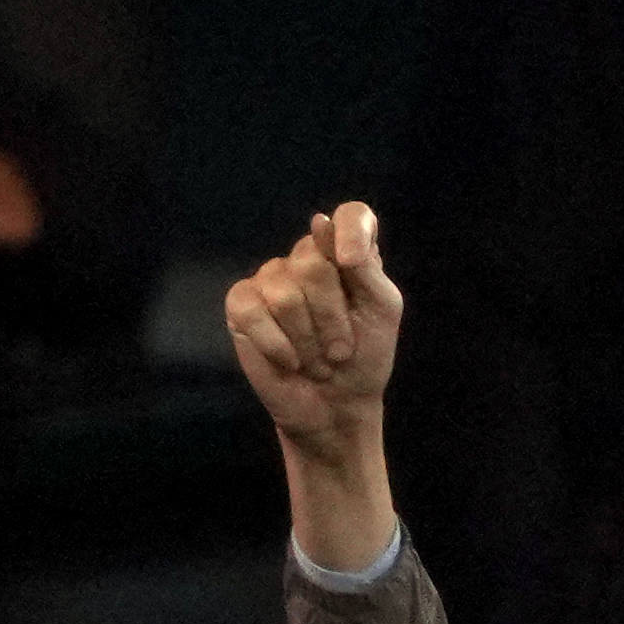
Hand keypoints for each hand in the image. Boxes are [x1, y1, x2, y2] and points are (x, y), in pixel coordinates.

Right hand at [222, 202, 406, 575]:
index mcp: (347, 255)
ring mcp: (271, 279)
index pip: (351, 215)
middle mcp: (307, 259)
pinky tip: (290, 361)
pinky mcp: (242, 305)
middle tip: (340, 349)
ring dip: (308, 340)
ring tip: (316, 359)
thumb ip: (363, 265)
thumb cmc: (363, 360)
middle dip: (332, 318)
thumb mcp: (380, 311)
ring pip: (284, 292)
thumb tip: (319, 222)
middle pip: (313, 262)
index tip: (351, 265)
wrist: (337, 408)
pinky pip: (253, 311)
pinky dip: (277, 345)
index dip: (350, 232)